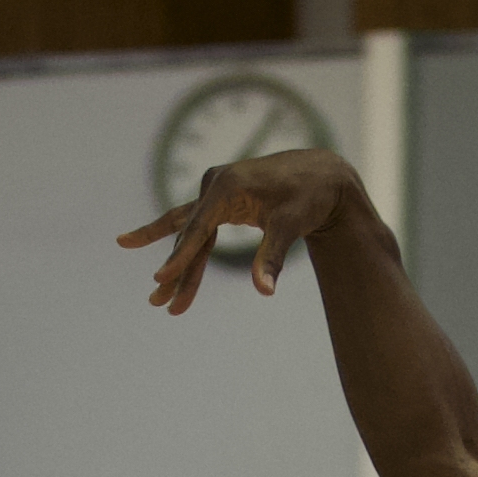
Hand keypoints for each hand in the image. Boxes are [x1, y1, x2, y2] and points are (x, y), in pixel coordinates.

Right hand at [119, 147, 362, 311]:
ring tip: (157, 298)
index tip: (161, 278)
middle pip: (190, 235)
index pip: (198, 229)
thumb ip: (272, 257)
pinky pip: (197, 227)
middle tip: (156, 302)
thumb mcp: (291, 225)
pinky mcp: (221, 200)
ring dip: (178, 266)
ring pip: (190, 234)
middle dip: (176, 271)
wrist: (321, 174)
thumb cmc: (308, 196)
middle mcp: (215, 184)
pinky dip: (185, 247)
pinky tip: (165, 265)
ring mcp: (216, 190)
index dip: (180, 257)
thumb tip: (265, 291)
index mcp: (227, 186)